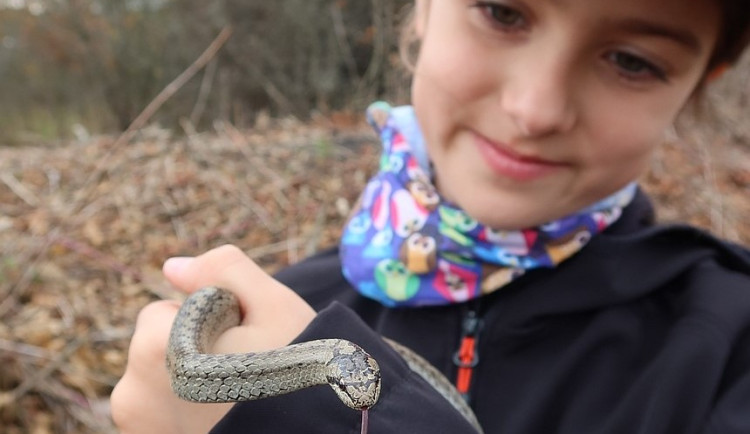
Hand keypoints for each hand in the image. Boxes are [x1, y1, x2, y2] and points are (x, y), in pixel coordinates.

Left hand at [111, 245, 316, 433]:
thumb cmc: (297, 373)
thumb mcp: (275, 305)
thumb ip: (224, 270)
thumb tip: (173, 267)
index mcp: (155, 345)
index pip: (167, 311)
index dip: (210, 320)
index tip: (241, 343)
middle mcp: (132, 392)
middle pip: (158, 348)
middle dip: (193, 349)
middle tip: (240, 369)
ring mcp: (139, 427)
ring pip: (159, 384)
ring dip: (187, 382)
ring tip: (235, 398)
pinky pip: (163, 416)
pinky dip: (185, 414)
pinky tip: (222, 421)